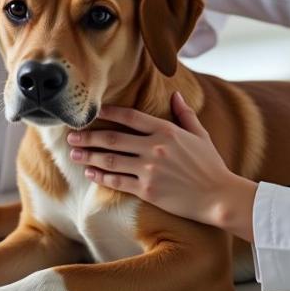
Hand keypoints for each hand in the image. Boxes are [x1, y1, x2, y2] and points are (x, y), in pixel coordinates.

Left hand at [67, 92, 255, 240]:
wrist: (218, 196)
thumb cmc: (210, 165)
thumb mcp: (200, 135)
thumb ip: (184, 114)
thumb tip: (175, 94)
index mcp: (167, 130)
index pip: (130, 117)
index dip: (109, 113)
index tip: (93, 112)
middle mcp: (155, 148)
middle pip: (113, 138)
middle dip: (89, 136)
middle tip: (71, 135)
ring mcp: (150, 169)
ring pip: (111, 160)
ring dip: (90, 156)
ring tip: (74, 153)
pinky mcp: (148, 190)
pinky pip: (118, 181)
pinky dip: (102, 176)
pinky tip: (90, 172)